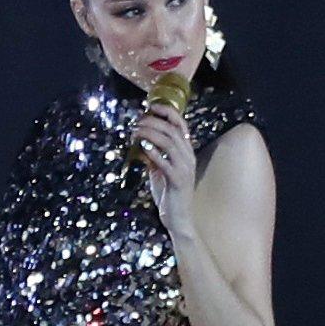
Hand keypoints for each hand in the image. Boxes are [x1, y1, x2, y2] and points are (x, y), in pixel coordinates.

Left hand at [132, 102, 197, 231]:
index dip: (167, 112)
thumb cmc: (169, 194)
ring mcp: (185, 169)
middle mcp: (188, 157)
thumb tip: (141, 142)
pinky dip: (154, 153)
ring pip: (169, 143)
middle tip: (137, 122)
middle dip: (153, 122)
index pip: (181, 125)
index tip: (151, 106)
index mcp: (186, 152)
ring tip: (136, 132)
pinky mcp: (178, 181)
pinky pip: (166, 162)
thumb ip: (154, 156)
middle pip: (173, 130)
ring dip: (151, 134)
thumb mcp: (160, 170)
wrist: (178, 218)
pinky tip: (142, 148)